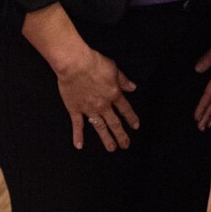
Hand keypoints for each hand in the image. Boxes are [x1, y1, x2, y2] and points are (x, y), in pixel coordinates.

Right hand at [21, 5, 140, 151]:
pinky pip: (77, 125)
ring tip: (111, 148)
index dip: (131, 118)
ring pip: (99, 127)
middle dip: (121, 135)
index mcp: (114, 94)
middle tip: (126, 145)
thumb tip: (133, 88)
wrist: (75, 64)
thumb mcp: (114, 68)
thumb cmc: (94, 63)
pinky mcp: (75, 109)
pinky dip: (78, 136)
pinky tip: (79, 145)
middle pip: (114, 123)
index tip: (135, 126)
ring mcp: (89, 109)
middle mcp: (103, 105)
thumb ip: (123, 80)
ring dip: (106, 139)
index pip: (125, 109)